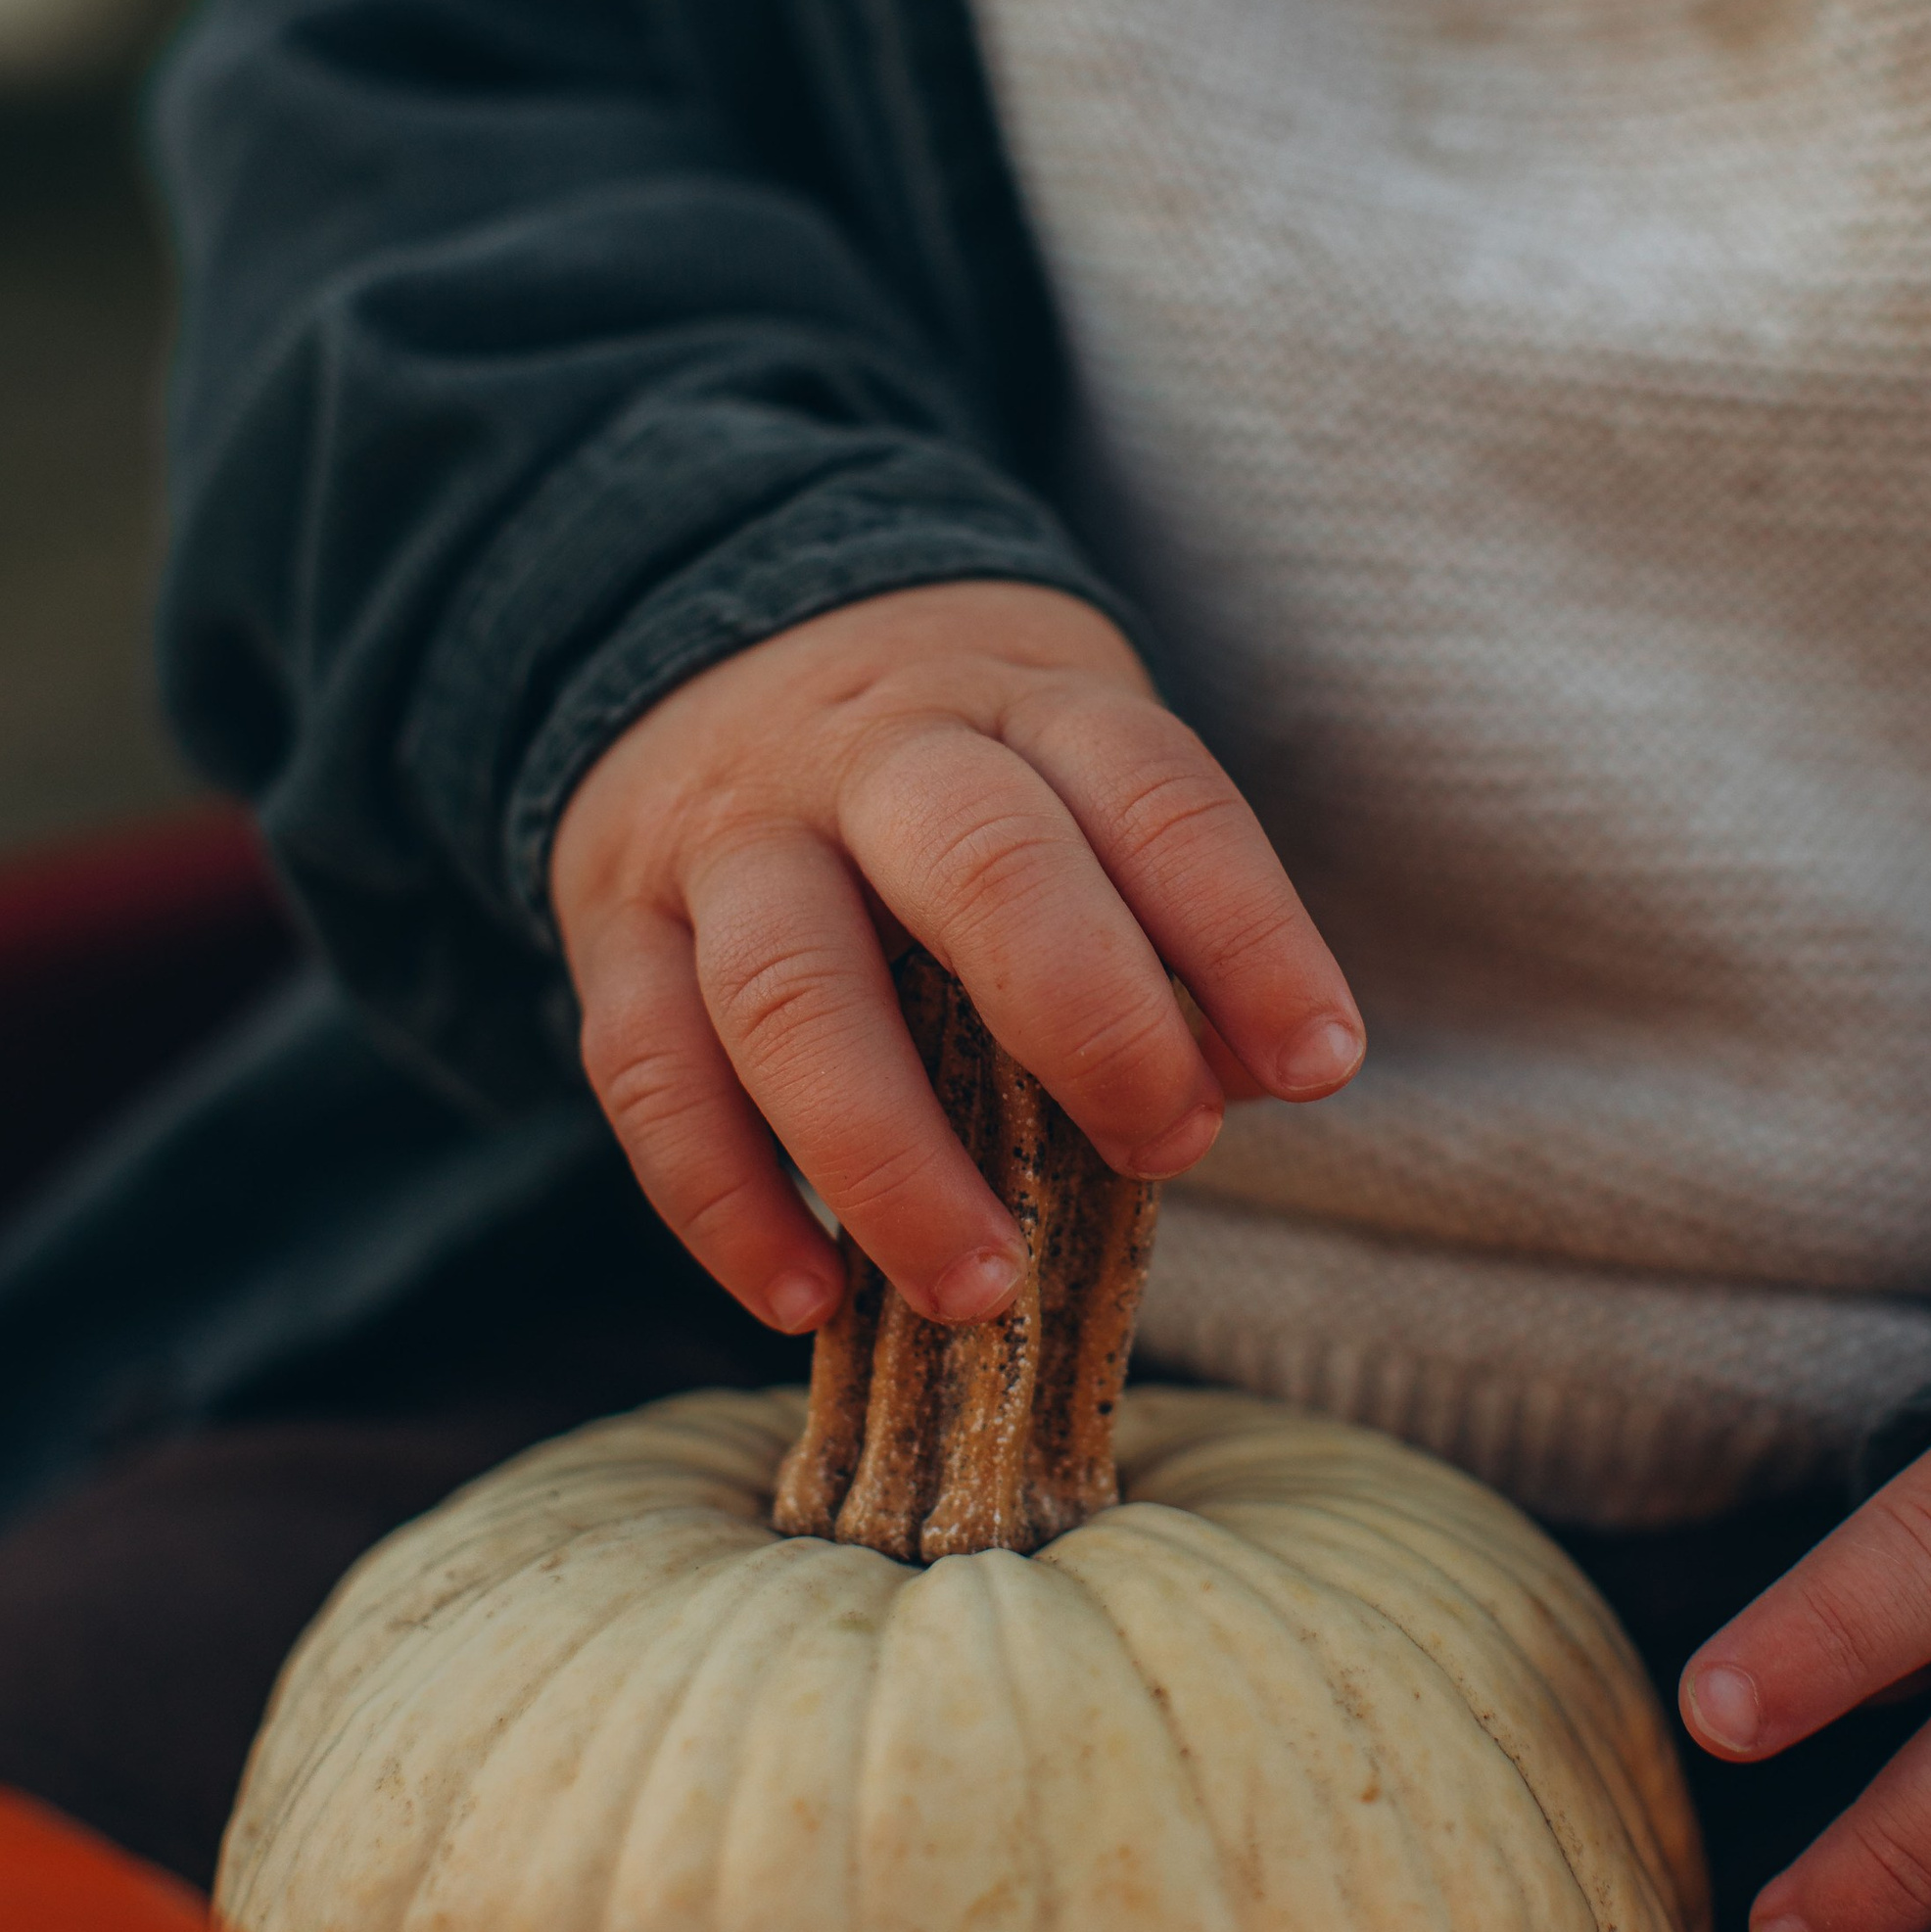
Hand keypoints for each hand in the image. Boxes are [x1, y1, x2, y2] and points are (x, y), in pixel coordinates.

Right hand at [549, 580, 1363, 1340]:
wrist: (710, 630)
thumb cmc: (956, 764)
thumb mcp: (1074, 771)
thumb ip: (1153, 920)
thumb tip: (1230, 1090)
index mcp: (1024, 701)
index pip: (1155, 796)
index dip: (1247, 934)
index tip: (1316, 1065)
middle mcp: (870, 751)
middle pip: (979, 863)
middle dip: (1088, 1023)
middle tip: (1162, 1149)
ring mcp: (727, 834)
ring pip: (790, 988)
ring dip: (892, 1157)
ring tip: (980, 1286)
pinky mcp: (614, 921)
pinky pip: (648, 1070)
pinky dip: (725, 1201)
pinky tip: (808, 1301)